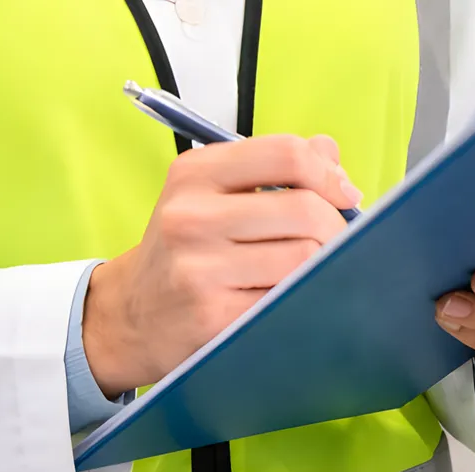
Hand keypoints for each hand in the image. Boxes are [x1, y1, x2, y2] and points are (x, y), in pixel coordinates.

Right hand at [84, 135, 363, 396]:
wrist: (131, 314)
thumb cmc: (184, 251)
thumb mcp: (209, 194)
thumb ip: (270, 167)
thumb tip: (330, 153)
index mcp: (194, 174)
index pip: (286, 154)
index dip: (329, 173)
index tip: (343, 194)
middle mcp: (191, 217)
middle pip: (305, 209)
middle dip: (336, 228)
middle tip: (336, 243)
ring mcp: (199, 269)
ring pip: (304, 258)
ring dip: (322, 266)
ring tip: (309, 271)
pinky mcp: (213, 315)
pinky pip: (287, 299)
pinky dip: (302, 298)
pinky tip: (290, 298)